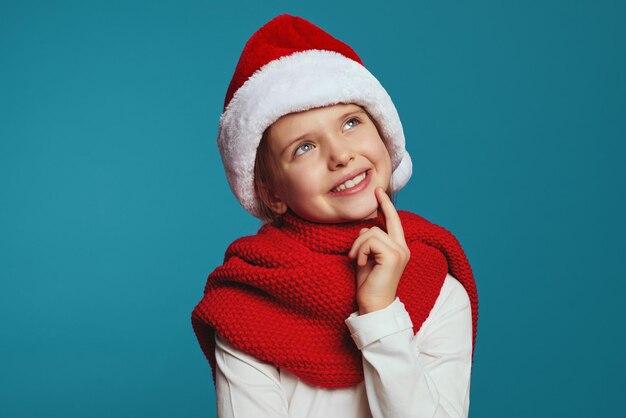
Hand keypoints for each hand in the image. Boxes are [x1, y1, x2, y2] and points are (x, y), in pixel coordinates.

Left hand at [348, 187, 410, 313]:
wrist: (373, 306)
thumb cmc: (369, 285)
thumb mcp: (367, 259)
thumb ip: (369, 243)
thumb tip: (365, 229)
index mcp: (399, 249)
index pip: (394, 223)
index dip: (387, 206)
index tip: (380, 191)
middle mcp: (403, 248)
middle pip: (390, 220)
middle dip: (383, 204)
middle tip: (376, 192)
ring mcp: (400, 251)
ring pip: (372, 232)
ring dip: (358, 245)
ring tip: (357, 259)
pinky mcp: (393, 256)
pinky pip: (370, 241)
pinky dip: (360, 251)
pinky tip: (361, 263)